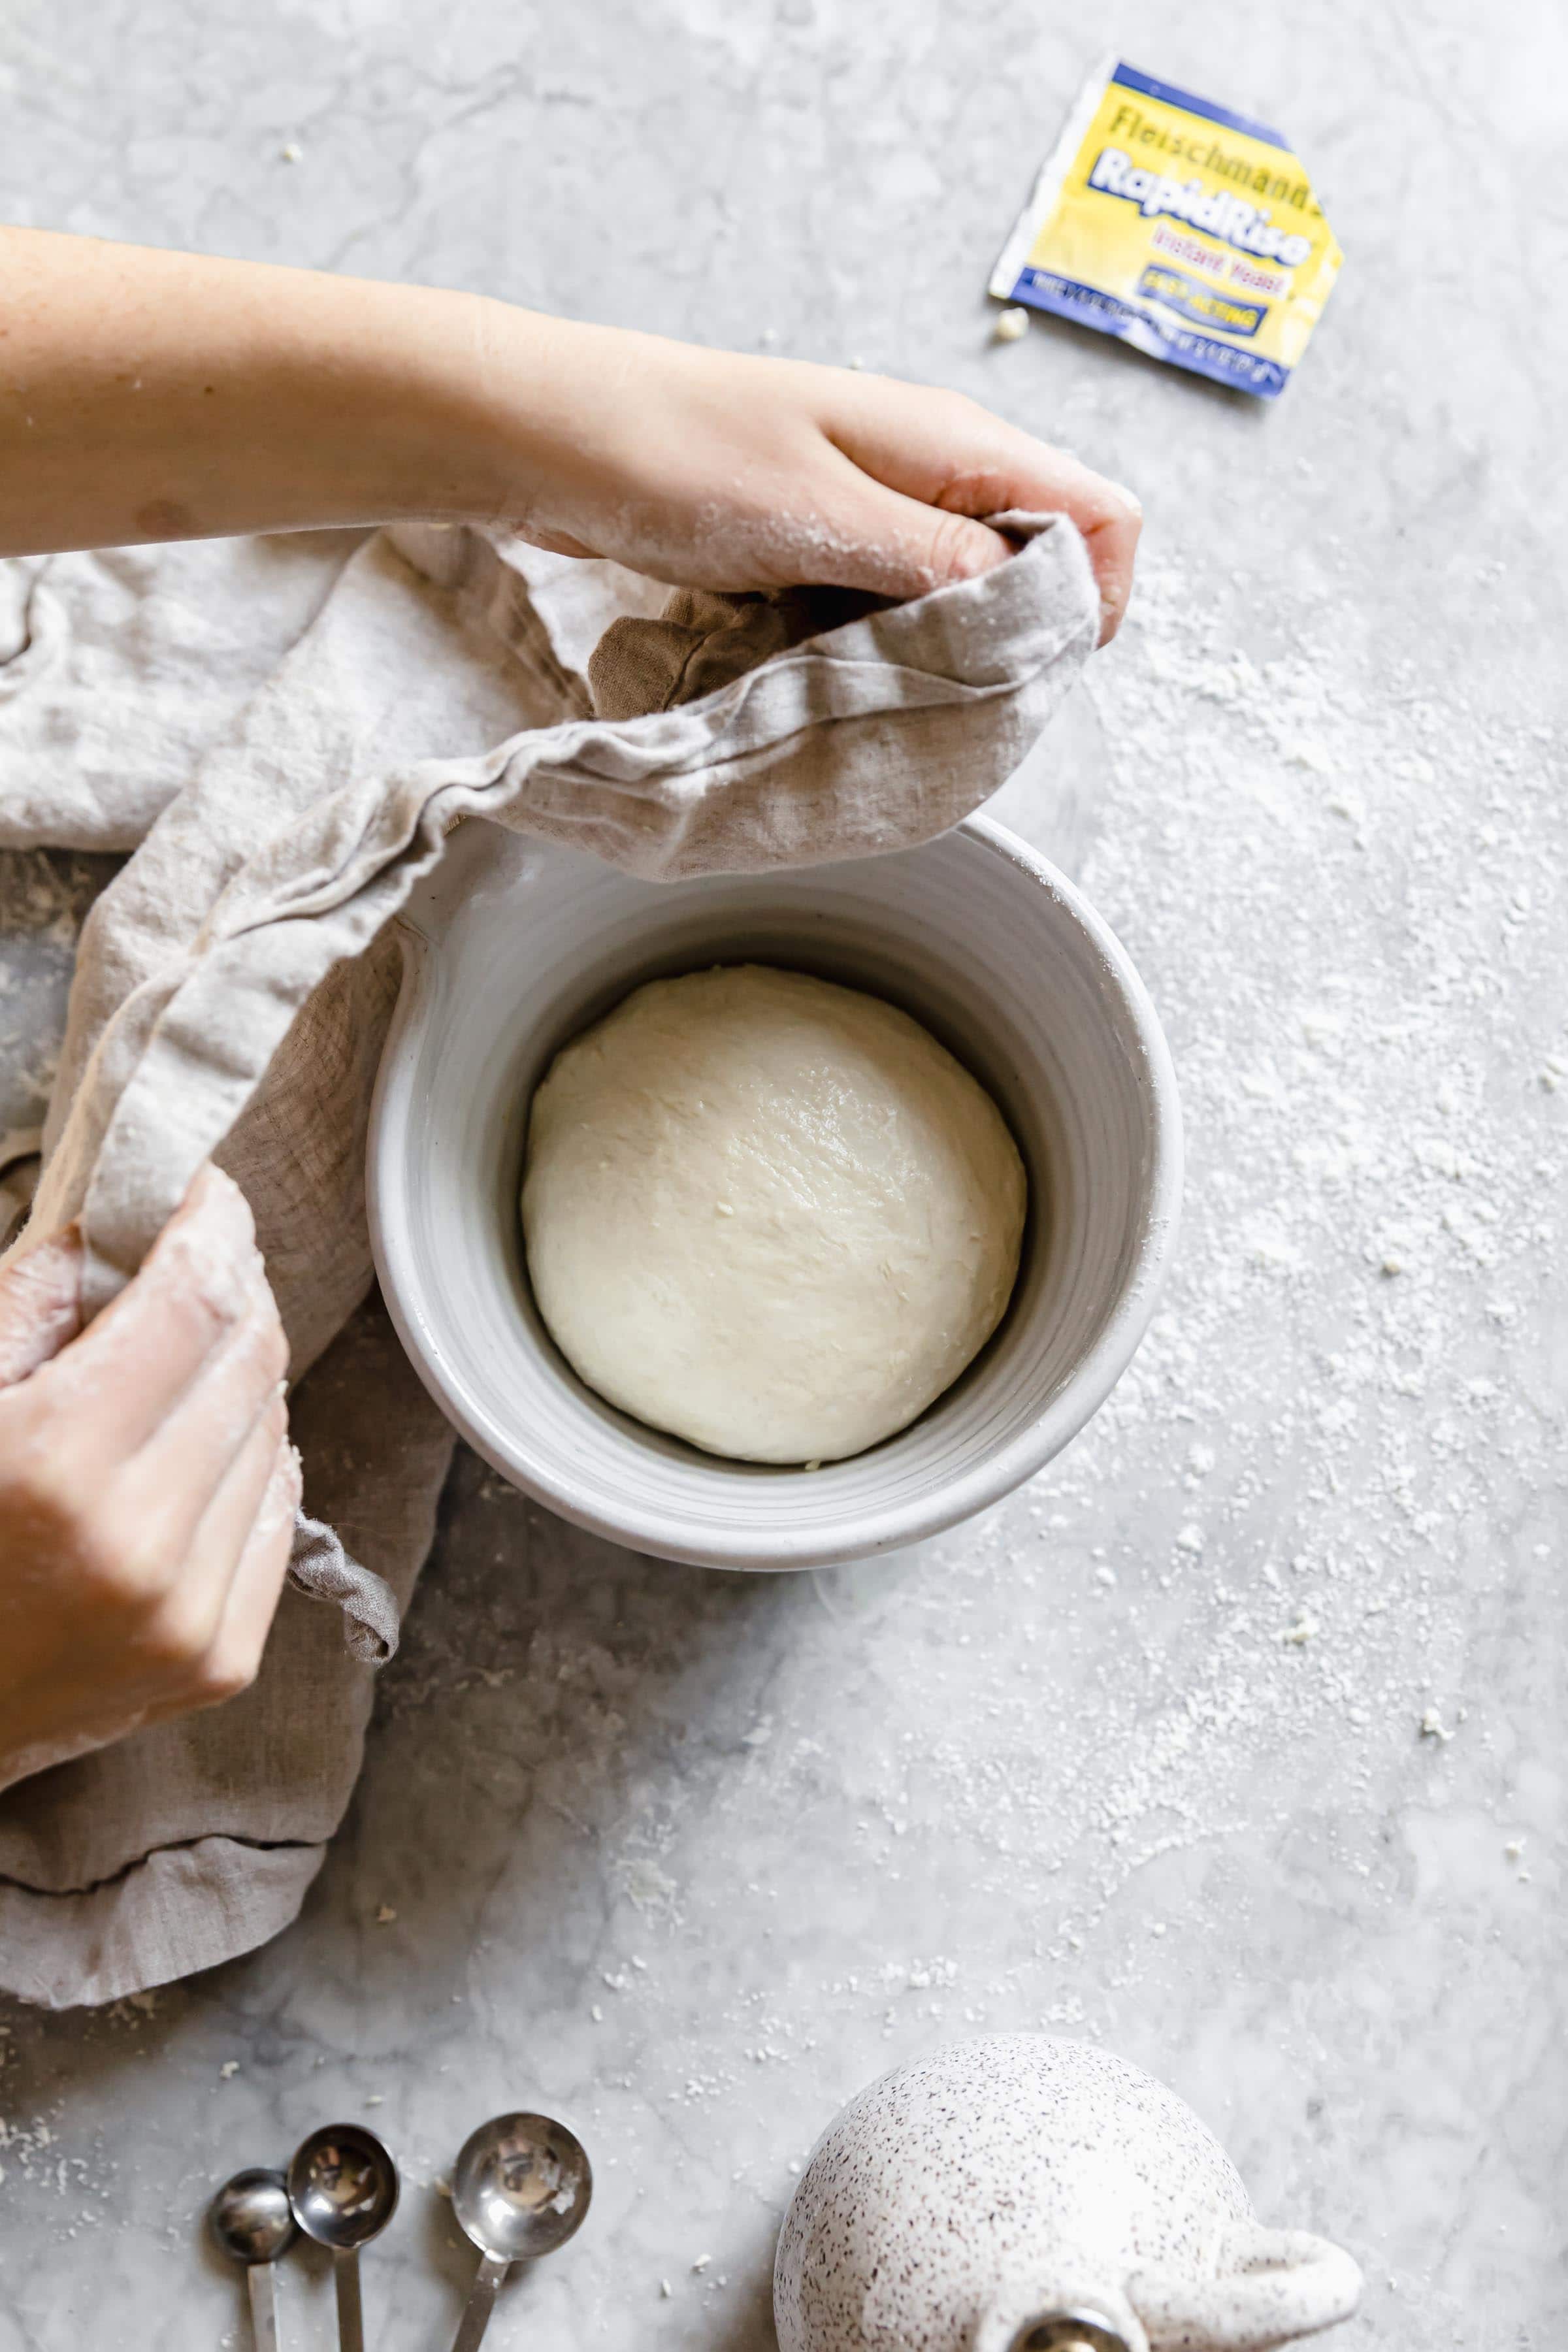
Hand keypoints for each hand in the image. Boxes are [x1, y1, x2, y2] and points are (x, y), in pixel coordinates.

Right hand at [0, 1165, 298, 1793]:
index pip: (194, 1300)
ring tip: (179, 1357)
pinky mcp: (215, 1662)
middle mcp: (138, 1546)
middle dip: (232, 1287)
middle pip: (249, 1358)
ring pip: (274, 1431)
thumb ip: (29, 1300)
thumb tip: (116, 1223)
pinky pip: (276, 1514)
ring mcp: (187, 1616)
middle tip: (200, 1254)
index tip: (205, 1193)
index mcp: (55, 1467)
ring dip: (239, 1375)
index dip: (210, 1226)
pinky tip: (192, 1446)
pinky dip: (247, 1462)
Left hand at [475, 317, 1142, 638]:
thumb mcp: (823, 518)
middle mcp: (934, 468)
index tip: (1032, 670)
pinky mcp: (826, 537)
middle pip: (1044, 564)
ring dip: (945, 651)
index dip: (1094, 602)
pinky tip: (839, 671)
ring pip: (968, 592)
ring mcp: (880, 503)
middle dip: (1021, 641)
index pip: (1103, 516)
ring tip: (890, 691)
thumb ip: (940, 562)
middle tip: (955, 699)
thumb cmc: (675, 455)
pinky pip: (895, 602)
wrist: (551, 436)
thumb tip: (1035, 608)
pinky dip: (884, 645)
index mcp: (956, 443)